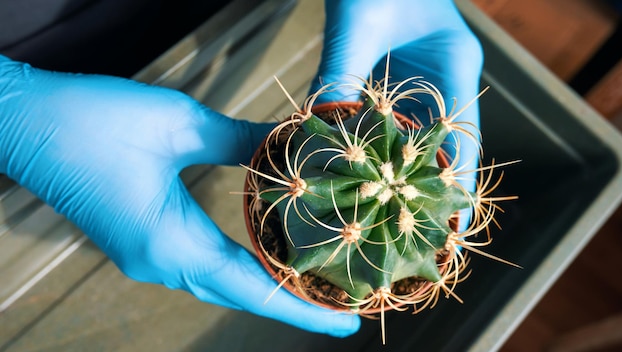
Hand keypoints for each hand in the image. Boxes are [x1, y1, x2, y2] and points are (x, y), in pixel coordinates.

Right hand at [0, 55, 358, 336]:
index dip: (303, 306)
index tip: (346, 321)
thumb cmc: (92, 120)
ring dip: (263, 286)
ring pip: (217, 283)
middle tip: (341, 304)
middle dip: (290, 303)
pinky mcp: (138, 240)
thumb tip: (288, 141)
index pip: (252, 287)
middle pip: (238, 293)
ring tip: (310, 284)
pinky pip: (198, 265)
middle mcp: (158, 262)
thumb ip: (239, 139)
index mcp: (170, 242)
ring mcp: (145, 255)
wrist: (23, 121)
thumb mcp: (177, 122)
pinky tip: (260, 254)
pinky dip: (236, 267)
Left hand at [312, 0, 483, 229]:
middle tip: (410, 232)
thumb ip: (340, 73)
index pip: (462, 139)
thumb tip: (312, 126)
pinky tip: (360, 170)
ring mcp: (419, 79)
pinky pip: (388, 120)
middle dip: (424, 188)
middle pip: (440, 146)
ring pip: (413, 136)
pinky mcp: (392, 77)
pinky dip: (375, 144)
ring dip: (397, 171)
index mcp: (454, 66)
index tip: (448, 226)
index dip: (457, 186)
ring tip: (384, 213)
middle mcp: (443, 77)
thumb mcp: (358, 25)